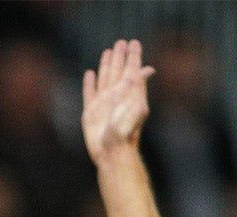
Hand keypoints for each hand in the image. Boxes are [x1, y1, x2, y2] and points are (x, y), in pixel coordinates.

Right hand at [81, 39, 152, 165]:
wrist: (112, 153)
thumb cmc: (126, 135)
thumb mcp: (136, 109)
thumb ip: (139, 89)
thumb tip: (147, 70)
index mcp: (128, 93)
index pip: (132, 69)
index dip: (133, 56)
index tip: (134, 43)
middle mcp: (116, 96)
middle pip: (118, 70)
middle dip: (120, 57)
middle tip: (121, 42)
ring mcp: (103, 103)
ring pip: (104, 78)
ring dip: (106, 65)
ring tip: (108, 52)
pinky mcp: (90, 113)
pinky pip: (89, 93)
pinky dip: (89, 83)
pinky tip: (89, 74)